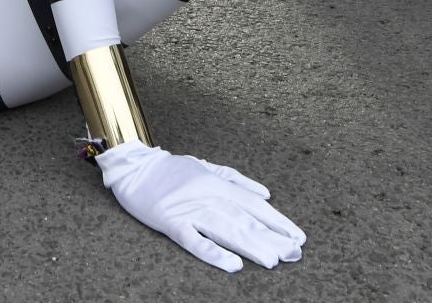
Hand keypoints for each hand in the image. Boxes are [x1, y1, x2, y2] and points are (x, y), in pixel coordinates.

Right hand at [95, 141, 305, 272]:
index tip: (297, 237)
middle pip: (244, 219)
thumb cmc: (171, 169)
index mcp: (217, 183)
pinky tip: (232, 264)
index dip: (277, 221)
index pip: (254, 205)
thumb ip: (237, 179)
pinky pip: (194, 241)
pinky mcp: (171, 223)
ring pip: (226, 230)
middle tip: (293, 254)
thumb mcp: (207, 166)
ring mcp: (189, 210)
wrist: (133, 168)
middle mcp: (208, 196)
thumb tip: (266, 194)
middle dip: (271, 237)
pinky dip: (214, 253)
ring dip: (250, 245)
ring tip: (272, 261)